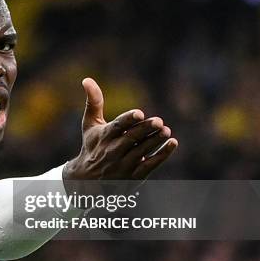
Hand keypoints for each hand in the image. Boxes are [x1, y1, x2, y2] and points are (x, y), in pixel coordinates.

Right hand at [63, 78, 177, 180]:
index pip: (116, 127)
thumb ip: (93, 102)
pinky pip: (150, 165)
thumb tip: (87, 79)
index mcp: (103, 137)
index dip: (128, 120)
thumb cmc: (92, 146)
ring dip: (155, 141)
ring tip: (166, 130)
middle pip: (131, 139)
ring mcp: (123, 165)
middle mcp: (112, 151)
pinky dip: (162, 154)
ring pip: (142, 152)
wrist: (87, 181)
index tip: (139, 113)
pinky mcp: (133, 176)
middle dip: (144, 130)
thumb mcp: (90, 125)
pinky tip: (172, 143)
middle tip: (158, 121)